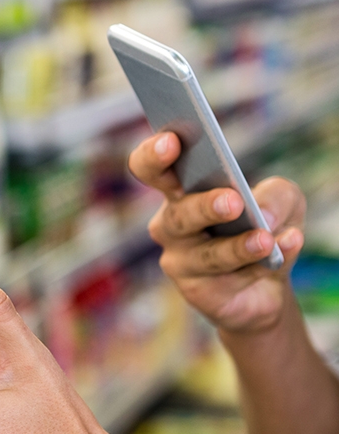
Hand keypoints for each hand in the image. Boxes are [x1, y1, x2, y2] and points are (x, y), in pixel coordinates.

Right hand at [128, 132, 305, 333]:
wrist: (266, 285)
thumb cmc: (263, 227)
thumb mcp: (282, 200)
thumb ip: (275, 195)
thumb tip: (263, 215)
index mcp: (179, 191)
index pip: (150, 169)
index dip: (153, 156)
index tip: (171, 142)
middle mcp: (171, 225)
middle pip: (176, 215)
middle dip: (203, 207)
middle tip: (232, 201)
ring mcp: (180, 261)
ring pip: (206, 254)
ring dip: (238, 246)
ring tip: (265, 239)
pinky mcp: (197, 292)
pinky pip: (231, 277)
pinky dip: (261, 263)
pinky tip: (283, 248)